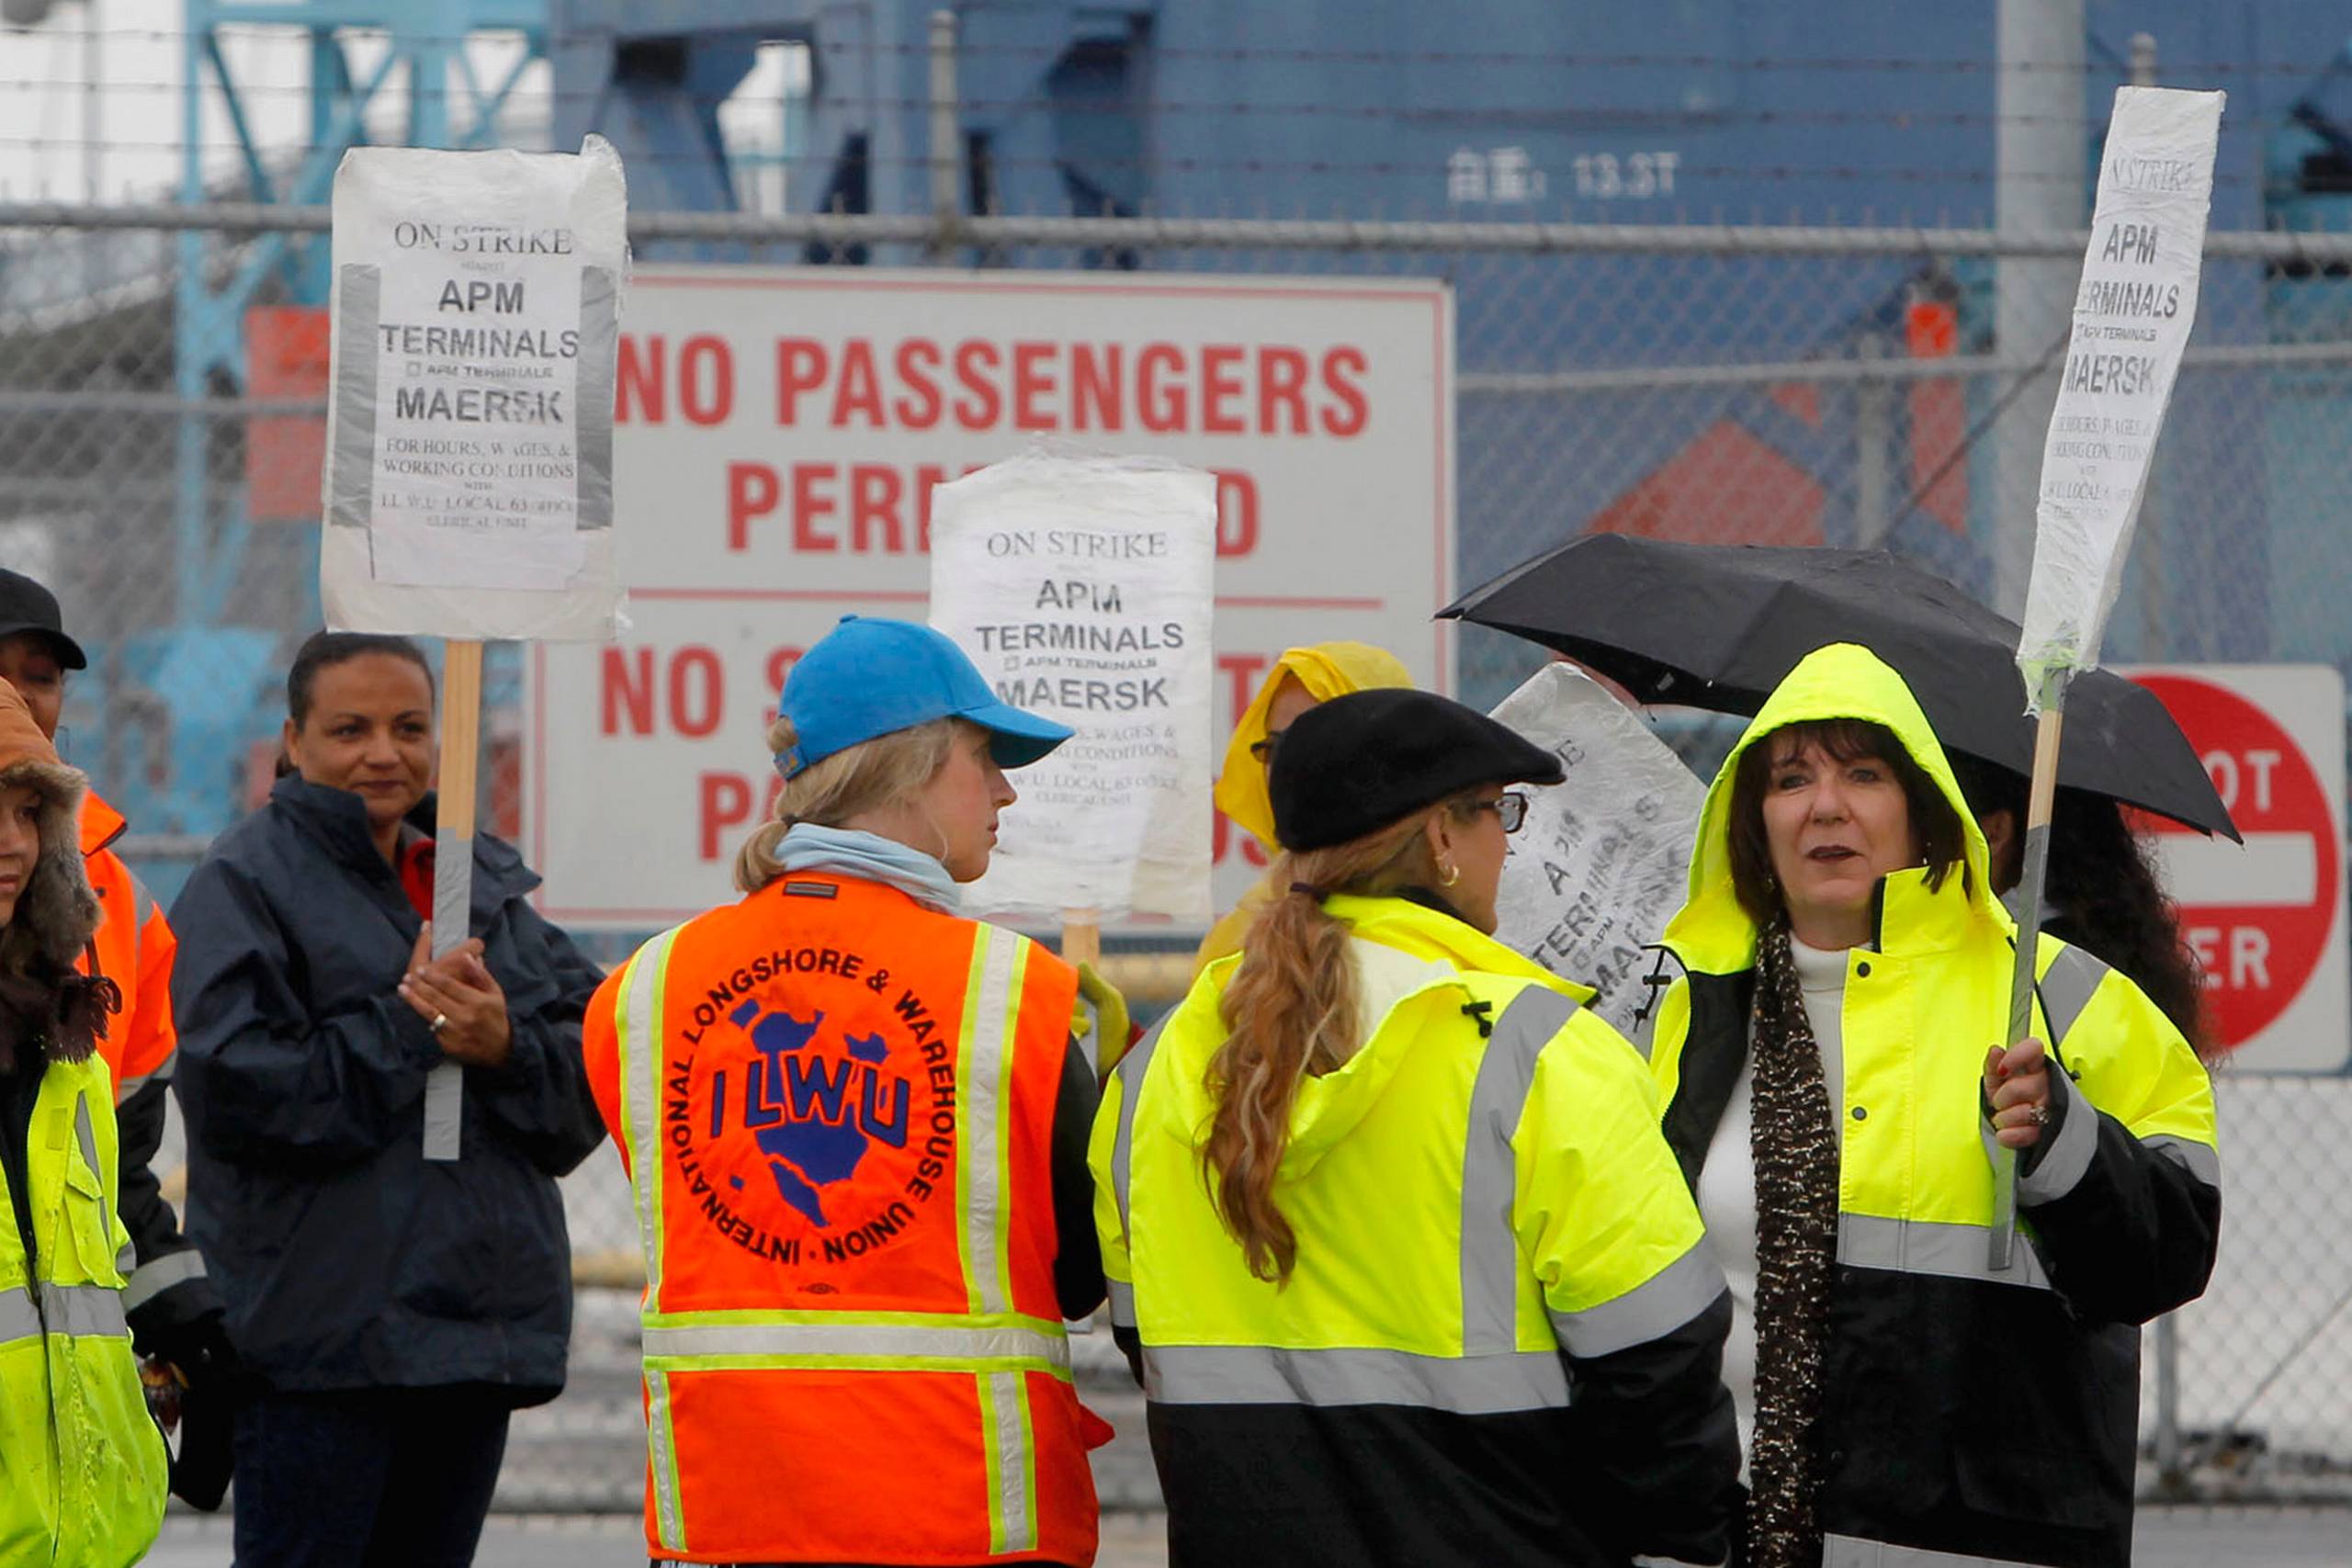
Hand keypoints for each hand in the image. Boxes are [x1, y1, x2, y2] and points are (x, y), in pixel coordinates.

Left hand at [399, 921, 512, 1068]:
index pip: (450, 985)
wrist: (500, 1048)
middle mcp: (465, 1017)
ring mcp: (456, 1032)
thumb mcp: (494, 993)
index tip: (421, 969)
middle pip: (436, 998)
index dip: (433, 976)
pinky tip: (415, 1007)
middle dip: (419, 985)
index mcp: (477, 1002)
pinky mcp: (449, 1045)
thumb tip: (467, 956)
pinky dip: (423, 1017)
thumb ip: (480, 974)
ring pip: (429, 1013)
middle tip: (407, 977)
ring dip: (414, 999)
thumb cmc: (495, 1015)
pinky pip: (433, 1028)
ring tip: (402, 989)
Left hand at [1983, 1038, 2051, 1150]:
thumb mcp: (1996, 1079)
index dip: (2017, 1056)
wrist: (2016, 1126)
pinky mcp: (2048, 1131)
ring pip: (2025, 1112)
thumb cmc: (2009, 1098)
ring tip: (2003, 1117)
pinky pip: (2027, 1134)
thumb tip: (1995, 1051)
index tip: (2002, 1069)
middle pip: (2021, 1087)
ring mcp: (2050, 1108)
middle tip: (1999, 1102)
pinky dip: (2010, 1136)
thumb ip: (1993, 1064)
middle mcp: (2047, 1084)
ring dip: (2005, 1118)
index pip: (2034, 1048)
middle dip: (2002, 1098)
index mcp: (2035, 1065)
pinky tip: (2006, 1132)